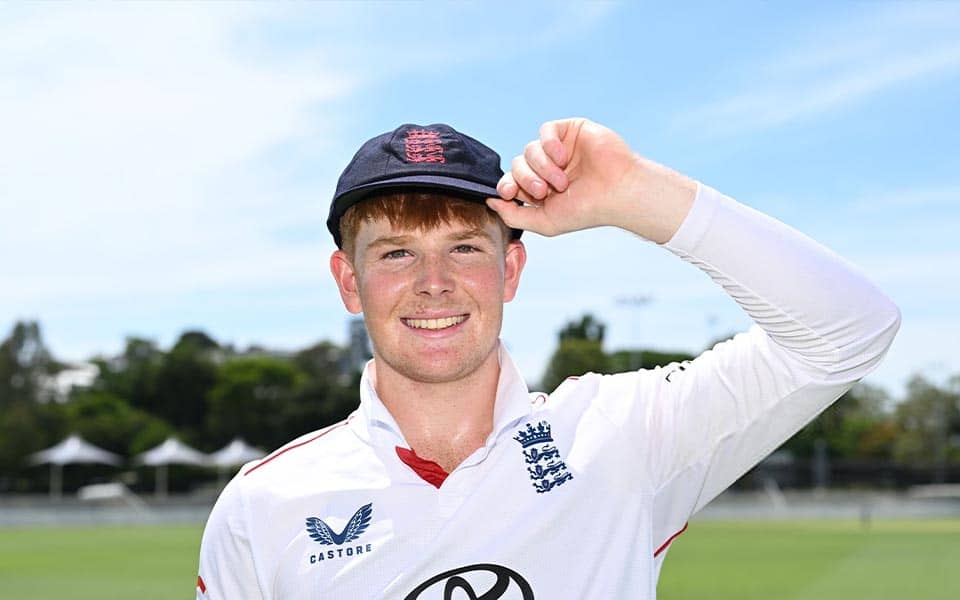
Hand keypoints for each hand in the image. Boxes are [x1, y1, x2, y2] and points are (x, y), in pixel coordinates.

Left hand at [487, 118, 695, 242]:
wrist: (618, 193)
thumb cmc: (587, 210)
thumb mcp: (545, 222)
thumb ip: (514, 215)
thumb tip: (490, 202)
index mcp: (539, 188)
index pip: (510, 182)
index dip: (507, 186)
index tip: (512, 194)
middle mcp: (546, 167)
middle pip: (517, 165)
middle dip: (526, 179)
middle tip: (545, 191)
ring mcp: (558, 148)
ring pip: (529, 149)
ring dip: (541, 167)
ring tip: (562, 181)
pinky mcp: (570, 131)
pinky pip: (545, 130)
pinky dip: (549, 143)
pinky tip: (562, 157)